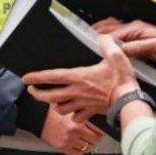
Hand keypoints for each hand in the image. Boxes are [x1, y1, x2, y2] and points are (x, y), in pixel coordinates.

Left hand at [24, 35, 139, 122]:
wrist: (129, 101)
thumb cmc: (121, 80)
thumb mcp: (115, 55)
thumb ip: (106, 43)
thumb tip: (102, 37)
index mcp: (78, 77)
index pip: (51, 77)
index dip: (36, 77)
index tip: (26, 78)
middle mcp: (77, 92)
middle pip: (50, 96)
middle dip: (38, 94)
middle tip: (32, 90)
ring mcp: (82, 104)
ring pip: (60, 109)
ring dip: (54, 105)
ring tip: (52, 101)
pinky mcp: (91, 112)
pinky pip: (76, 118)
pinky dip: (72, 116)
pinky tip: (73, 113)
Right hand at [39, 108, 104, 154]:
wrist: (39, 117)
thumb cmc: (53, 111)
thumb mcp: (70, 109)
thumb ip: (82, 114)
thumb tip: (93, 117)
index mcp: (78, 120)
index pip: (98, 129)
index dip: (99, 130)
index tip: (98, 129)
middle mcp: (75, 131)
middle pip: (95, 140)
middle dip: (95, 138)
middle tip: (92, 135)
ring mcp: (69, 141)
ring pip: (87, 148)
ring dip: (87, 144)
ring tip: (83, 139)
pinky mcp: (63, 147)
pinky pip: (78, 153)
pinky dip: (79, 150)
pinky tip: (76, 144)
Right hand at [93, 18, 155, 63]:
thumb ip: (139, 47)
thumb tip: (122, 49)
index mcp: (136, 28)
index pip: (113, 33)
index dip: (102, 39)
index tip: (92, 44)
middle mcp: (134, 27)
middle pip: (110, 27)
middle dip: (97, 31)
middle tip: (84, 37)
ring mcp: (135, 31)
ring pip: (113, 29)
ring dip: (102, 32)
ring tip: (90, 38)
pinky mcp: (137, 37)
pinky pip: (118, 34)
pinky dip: (109, 37)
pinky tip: (106, 43)